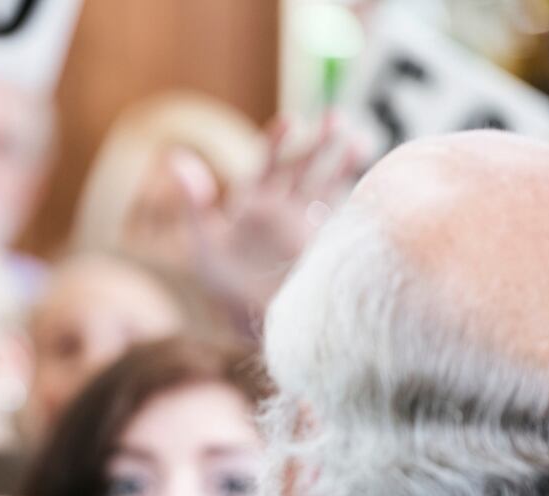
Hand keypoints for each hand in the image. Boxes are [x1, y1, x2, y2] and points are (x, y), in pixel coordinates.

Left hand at [196, 112, 361, 313]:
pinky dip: (358, 194)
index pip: (267, 162)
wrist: (259, 324)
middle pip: (303, 166)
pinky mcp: (327, 243)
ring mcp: (307, 224)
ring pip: (328, 183)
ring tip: (358, 136)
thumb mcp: (204, 243)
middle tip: (334, 118)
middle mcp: (283, 208)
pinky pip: (344, 212)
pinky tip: (373, 176)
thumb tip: (174, 156)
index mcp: (253, 203)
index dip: (277, 140)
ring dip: (342, 160)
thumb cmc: (226, 287)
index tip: (290, 122)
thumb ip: (193, 202)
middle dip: (319, 142)